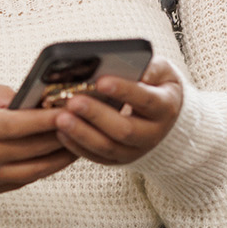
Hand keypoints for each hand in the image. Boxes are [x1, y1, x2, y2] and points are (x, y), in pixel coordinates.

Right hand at [0, 79, 77, 195]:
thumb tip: (30, 100)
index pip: (18, 125)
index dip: (46, 118)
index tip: (68, 108)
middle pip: (33, 148)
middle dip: (62, 133)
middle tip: (84, 119)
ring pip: (36, 168)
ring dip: (61, 155)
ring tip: (80, 138)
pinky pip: (26, 179)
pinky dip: (46, 167)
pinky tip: (59, 155)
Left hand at [52, 57, 185, 164]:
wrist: (161, 116)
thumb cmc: (155, 85)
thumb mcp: (161, 71)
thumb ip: (150, 68)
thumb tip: (134, 69)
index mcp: (165, 108)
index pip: (146, 100)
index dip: (124, 91)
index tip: (101, 81)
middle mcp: (153, 134)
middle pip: (125, 130)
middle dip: (96, 115)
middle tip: (73, 101)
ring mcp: (135, 150)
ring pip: (108, 147)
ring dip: (82, 133)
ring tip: (61, 118)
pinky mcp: (118, 159)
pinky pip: (96, 157)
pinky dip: (77, 146)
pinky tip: (60, 132)